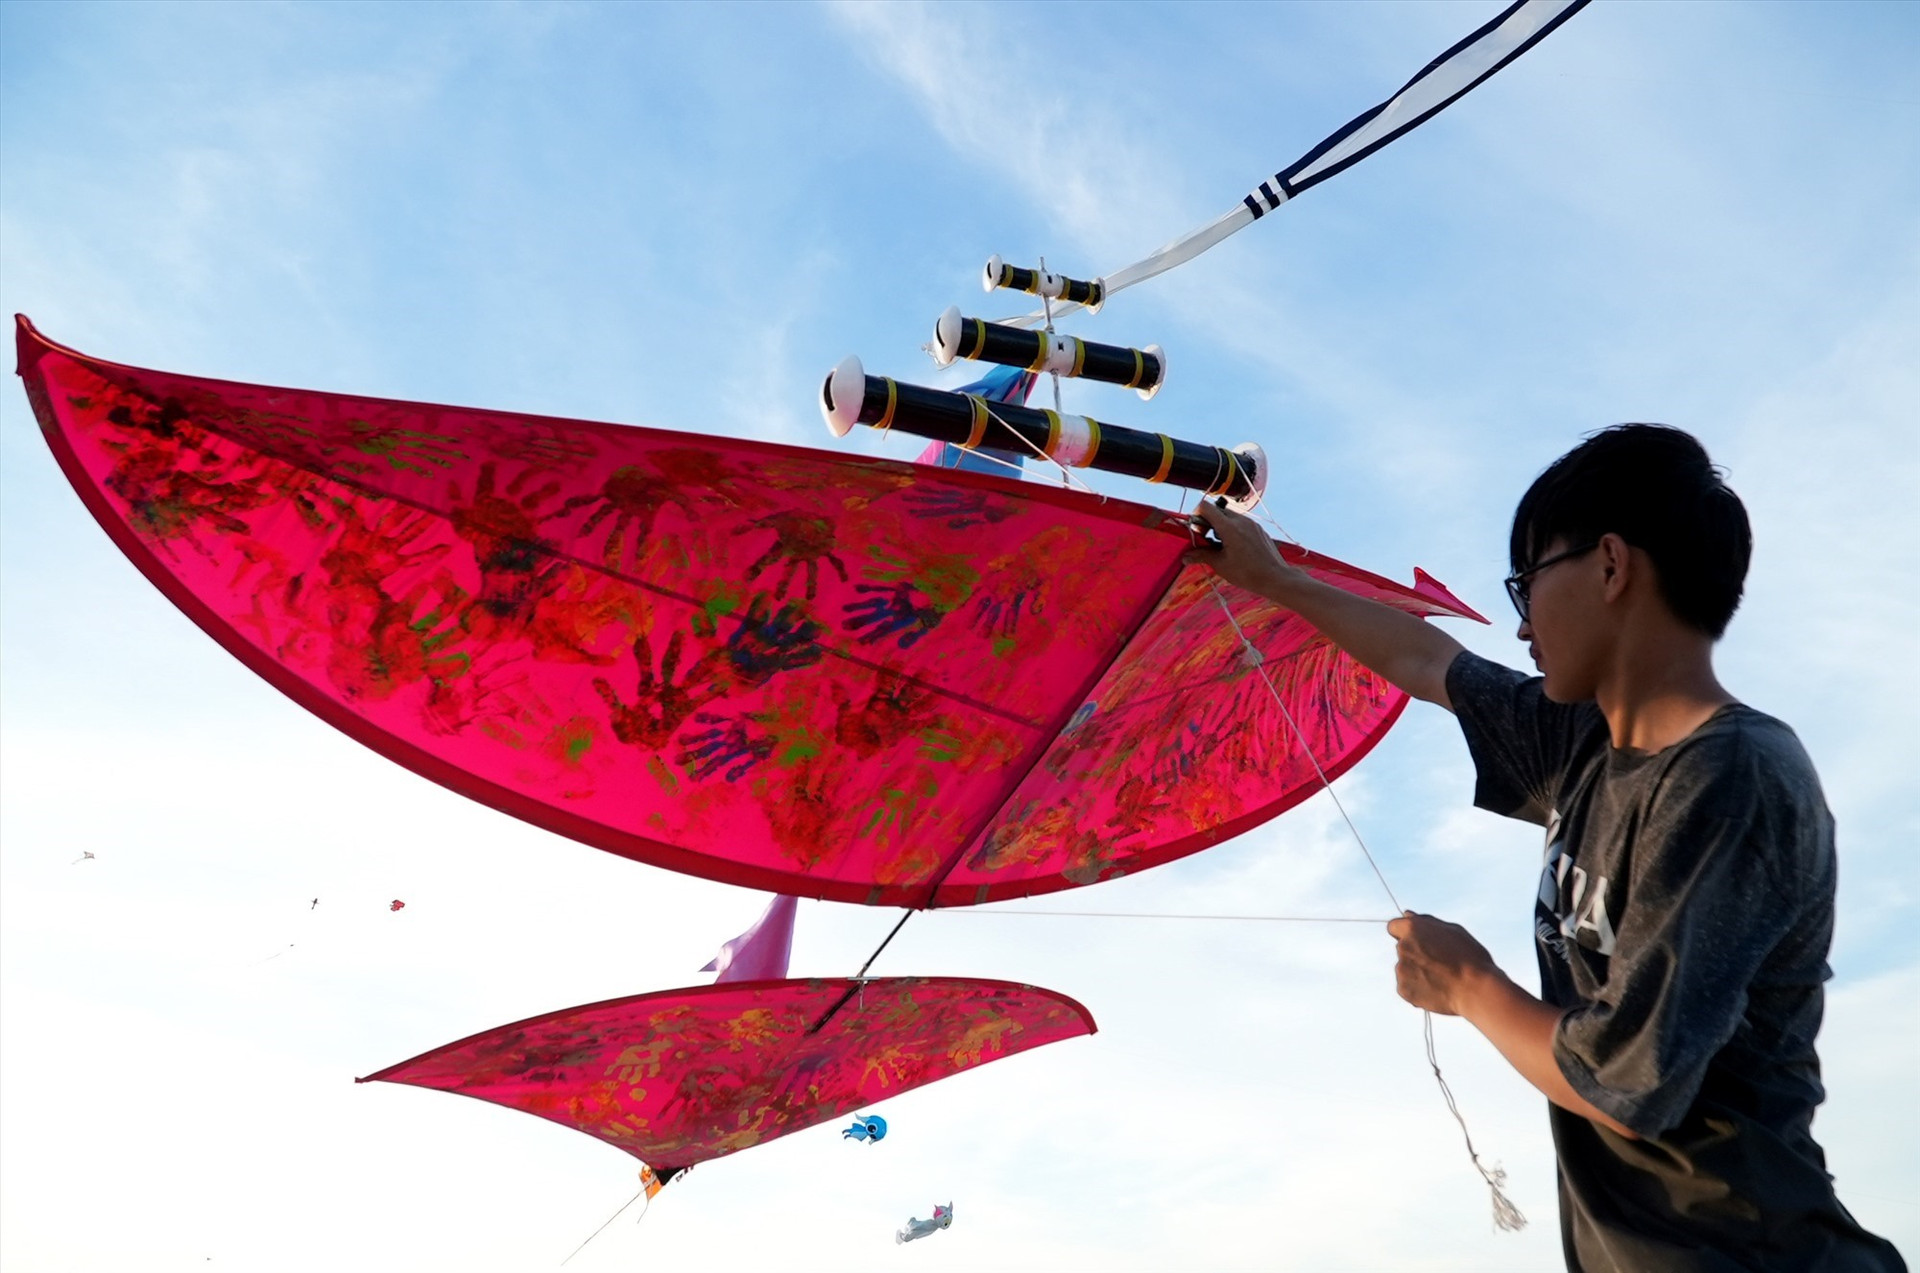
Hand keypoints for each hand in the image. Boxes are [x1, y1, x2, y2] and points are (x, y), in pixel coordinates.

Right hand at [1182, 499, 1296, 596]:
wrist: (1275, 578)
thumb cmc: (1248, 573)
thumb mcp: (1221, 565)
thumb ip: (1202, 556)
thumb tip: (1185, 557)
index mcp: (1229, 527)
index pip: (1206, 507)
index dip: (1196, 516)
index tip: (1197, 532)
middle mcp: (1241, 520)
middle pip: (1217, 511)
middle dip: (1208, 522)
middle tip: (1206, 540)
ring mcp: (1252, 524)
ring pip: (1230, 516)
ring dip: (1220, 526)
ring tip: (1221, 546)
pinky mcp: (1258, 529)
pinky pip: (1241, 523)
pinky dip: (1232, 530)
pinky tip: (1235, 548)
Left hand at [1387, 911, 1497, 1016]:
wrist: (1475, 989)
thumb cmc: (1470, 957)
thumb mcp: (1454, 931)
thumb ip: (1427, 922)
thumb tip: (1407, 914)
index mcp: (1412, 928)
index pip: (1394, 926)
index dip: (1405, 933)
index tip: (1417, 941)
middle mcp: (1402, 947)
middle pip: (1402, 948)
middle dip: (1415, 953)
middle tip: (1439, 962)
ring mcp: (1401, 969)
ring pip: (1405, 968)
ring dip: (1416, 971)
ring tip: (1441, 978)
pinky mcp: (1403, 989)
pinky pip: (1407, 986)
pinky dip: (1417, 988)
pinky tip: (1436, 989)